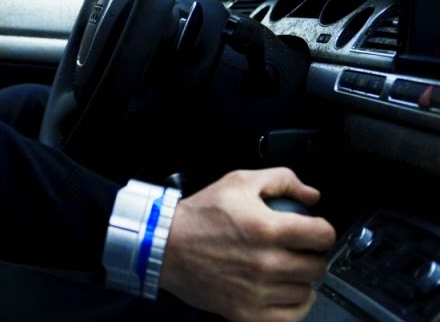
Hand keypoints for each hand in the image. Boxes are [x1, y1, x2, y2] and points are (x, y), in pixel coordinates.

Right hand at [159, 167, 336, 321]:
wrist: (164, 245)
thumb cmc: (199, 216)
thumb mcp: (238, 182)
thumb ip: (281, 180)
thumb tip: (311, 196)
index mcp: (266, 228)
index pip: (323, 235)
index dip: (322, 229)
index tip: (314, 231)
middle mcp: (265, 263)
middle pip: (318, 266)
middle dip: (311, 255)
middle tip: (297, 249)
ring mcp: (256, 291)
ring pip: (305, 291)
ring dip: (299, 279)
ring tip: (284, 268)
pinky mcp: (246, 313)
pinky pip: (290, 316)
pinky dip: (293, 305)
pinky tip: (283, 291)